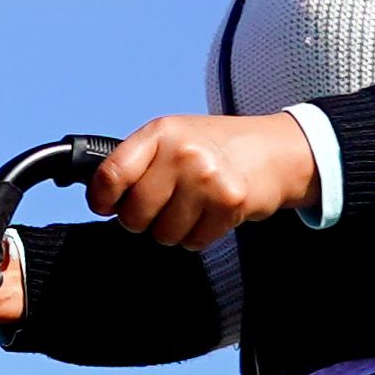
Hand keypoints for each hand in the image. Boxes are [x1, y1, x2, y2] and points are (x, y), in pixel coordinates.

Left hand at [88, 113, 317, 251]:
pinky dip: (196, 236)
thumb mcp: (172, 137)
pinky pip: (192, 241)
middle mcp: (183, 153)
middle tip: (158, 208)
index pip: (111, 175)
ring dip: (171, 230)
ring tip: (188, 208)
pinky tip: (207, 215)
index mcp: (160, 133)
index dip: (101, 199)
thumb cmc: (214, 146)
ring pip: (163, 234)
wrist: (275, 150)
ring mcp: (207, 179)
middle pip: (135, 214)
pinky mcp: (230, 204)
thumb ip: (138, 161)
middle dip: (141, 220)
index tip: (105, 206)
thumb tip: (99, 194)